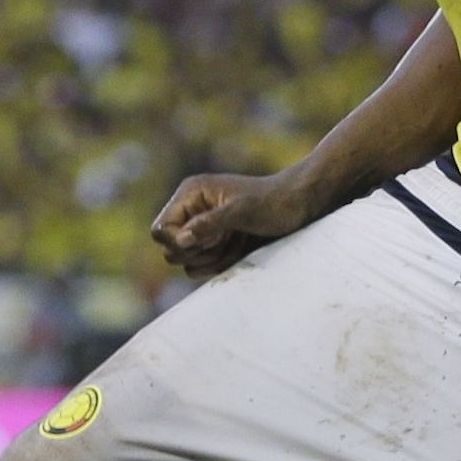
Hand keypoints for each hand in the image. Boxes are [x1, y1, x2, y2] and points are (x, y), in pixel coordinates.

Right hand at [151, 170, 315, 280]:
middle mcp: (191, 210)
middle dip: (196, 252)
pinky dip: (218, 264)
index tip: (206, 241)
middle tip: (224, 239)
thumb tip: (180, 239)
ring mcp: (202, 227)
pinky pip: (201, 266)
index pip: (160, 229)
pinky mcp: (214, 242)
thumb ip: (209, 224)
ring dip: (209, 259)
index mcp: (191, 194)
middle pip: (169, 248)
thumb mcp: (243, 212)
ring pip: (185, 260)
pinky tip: (238, 249)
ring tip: (234, 242)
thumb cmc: (274, 202)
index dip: (177, 242)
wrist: (300, 204)